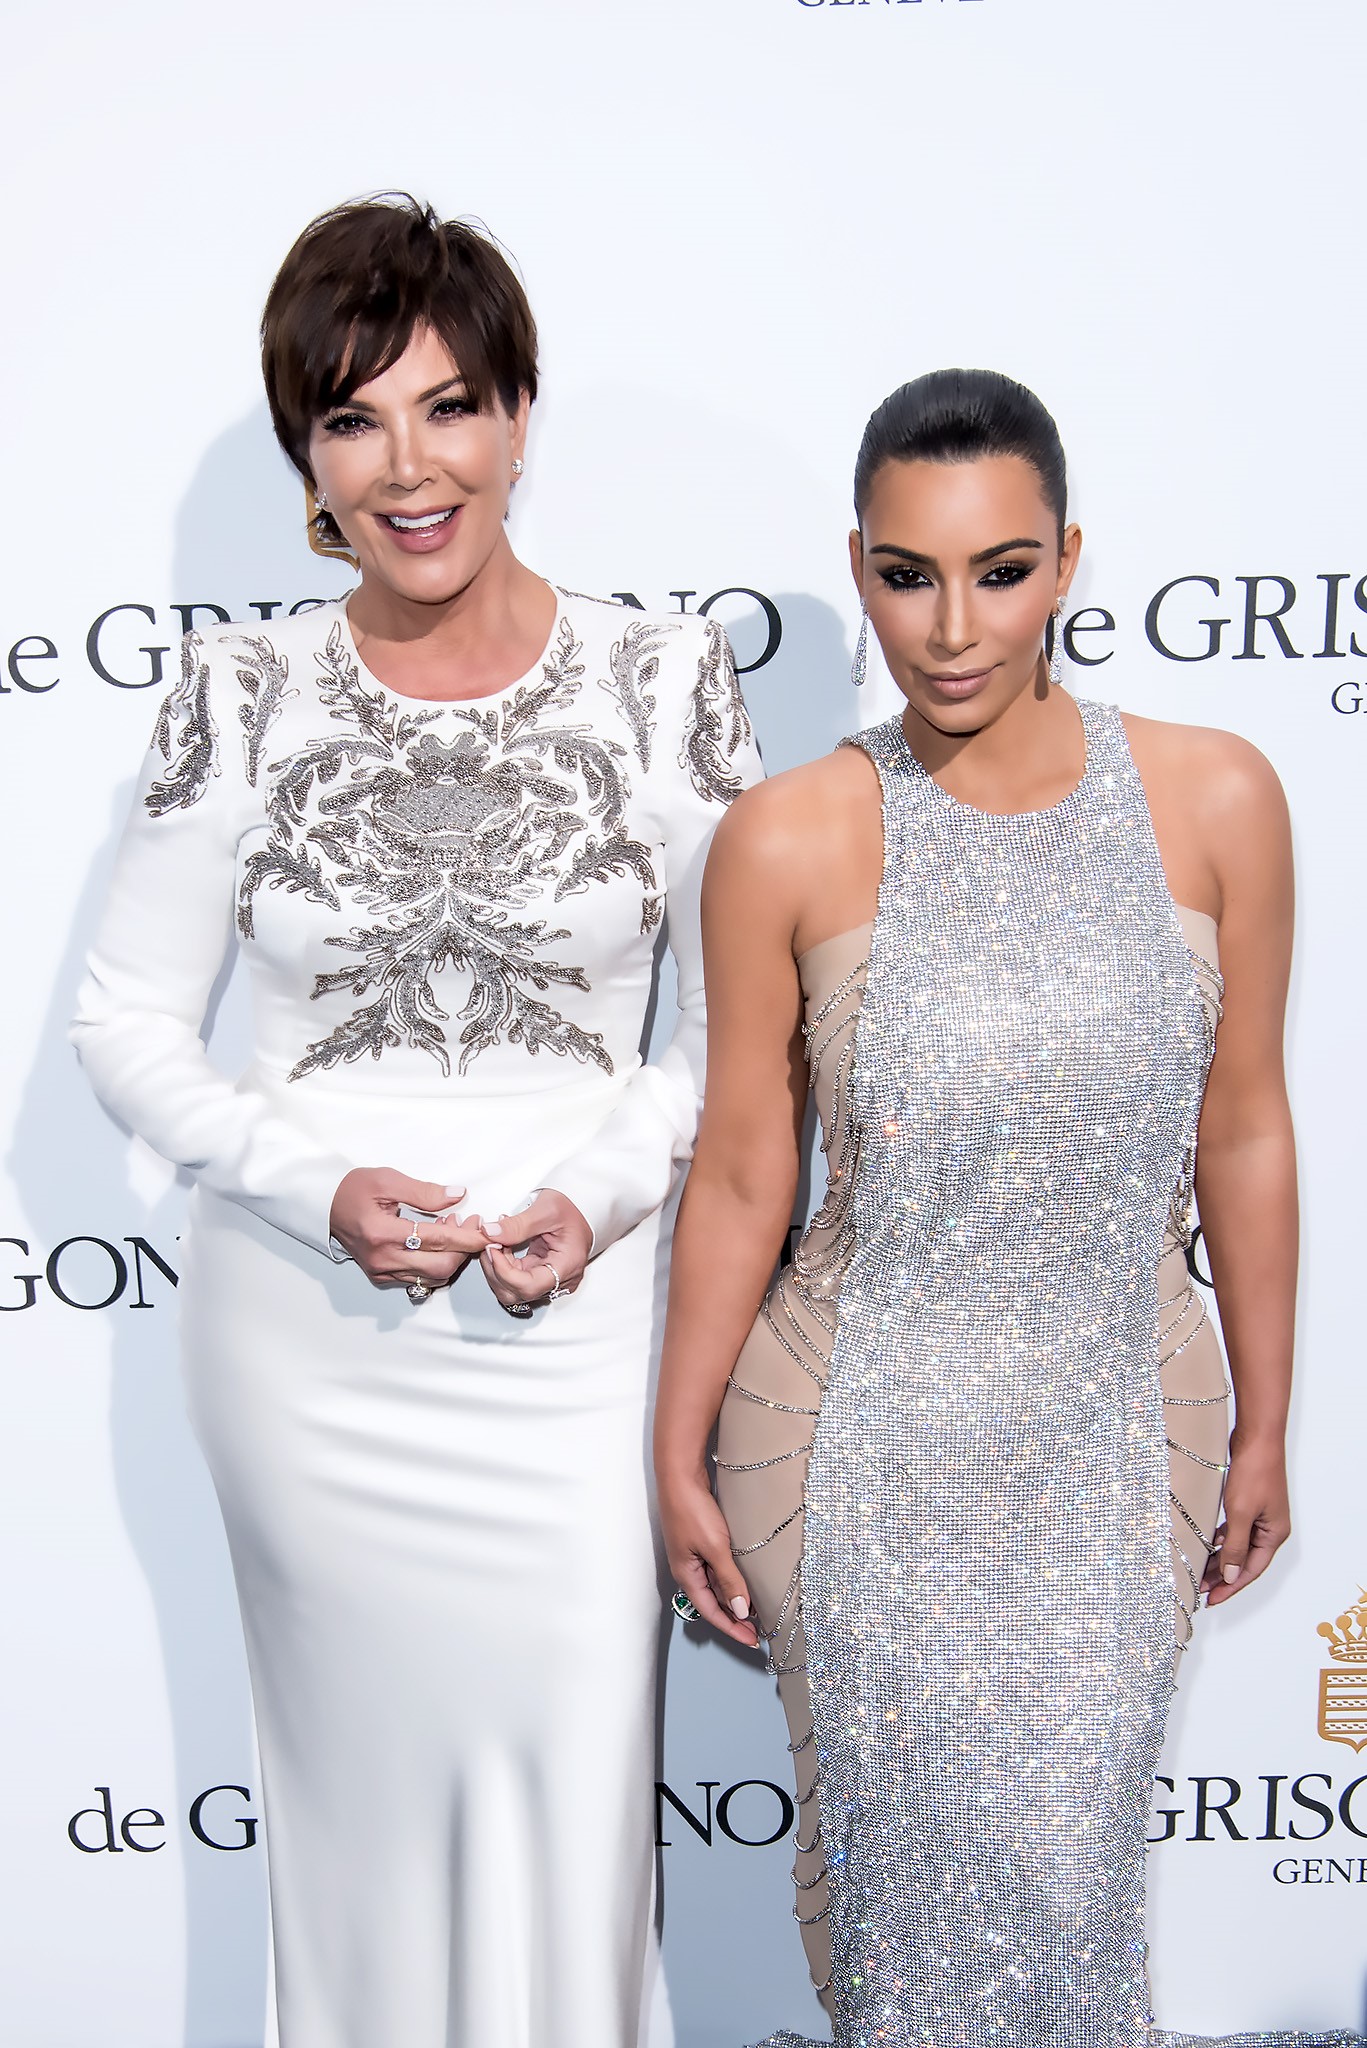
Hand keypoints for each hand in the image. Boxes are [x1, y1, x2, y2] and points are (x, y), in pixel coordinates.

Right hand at [328, 1169, 487, 1292]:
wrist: (324, 1206)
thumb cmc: (353, 1189)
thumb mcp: (387, 1180)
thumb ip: (425, 1192)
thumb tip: (458, 1196)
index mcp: (382, 1233)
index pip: (437, 1240)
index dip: (466, 1236)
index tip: (485, 1230)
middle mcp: (382, 1259)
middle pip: (439, 1266)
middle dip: (463, 1250)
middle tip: (470, 1226)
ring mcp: (381, 1271)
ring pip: (431, 1277)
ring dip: (451, 1258)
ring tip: (452, 1231)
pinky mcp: (381, 1277)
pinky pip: (418, 1279)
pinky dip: (435, 1265)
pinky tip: (437, 1244)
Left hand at [477, 1188, 592, 1312]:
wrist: (583, 1206)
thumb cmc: (573, 1208)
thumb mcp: (545, 1210)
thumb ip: (516, 1225)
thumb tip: (489, 1234)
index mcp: (567, 1266)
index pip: (528, 1286)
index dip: (503, 1271)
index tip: (492, 1248)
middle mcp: (560, 1280)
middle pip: (517, 1294)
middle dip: (496, 1271)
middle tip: (490, 1243)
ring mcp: (550, 1280)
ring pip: (513, 1290)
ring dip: (497, 1269)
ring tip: (497, 1242)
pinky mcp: (541, 1275)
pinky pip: (516, 1280)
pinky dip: (503, 1266)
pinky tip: (503, 1246)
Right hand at [659, 1465, 759, 1648]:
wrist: (680, 1475)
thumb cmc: (692, 1510)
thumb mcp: (715, 1548)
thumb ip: (728, 1580)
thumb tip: (741, 1611)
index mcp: (687, 1576)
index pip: (711, 1613)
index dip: (732, 1629)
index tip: (753, 1641)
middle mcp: (689, 1569)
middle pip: (714, 1602)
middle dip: (735, 1618)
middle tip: (759, 1630)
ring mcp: (694, 1555)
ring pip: (717, 1586)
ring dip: (735, 1599)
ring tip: (757, 1609)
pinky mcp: (701, 1541)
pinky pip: (718, 1569)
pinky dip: (733, 1579)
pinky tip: (746, 1580)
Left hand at [1202, 1437, 1290, 1605]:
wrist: (1257, 1437)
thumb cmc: (1254, 1472)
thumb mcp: (1240, 1513)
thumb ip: (1234, 1546)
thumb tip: (1230, 1575)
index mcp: (1274, 1534)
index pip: (1251, 1570)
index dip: (1231, 1586)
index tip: (1212, 1599)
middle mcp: (1270, 1528)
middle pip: (1245, 1560)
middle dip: (1223, 1575)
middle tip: (1200, 1588)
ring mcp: (1260, 1515)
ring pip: (1238, 1545)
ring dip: (1220, 1558)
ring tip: (1200, 1571)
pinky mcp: (1250, 1503)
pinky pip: (1236, 1530)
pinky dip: (1222, 1539)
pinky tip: (1208, 1543)